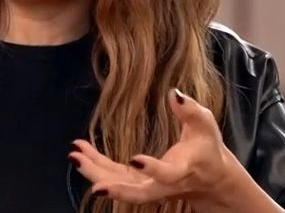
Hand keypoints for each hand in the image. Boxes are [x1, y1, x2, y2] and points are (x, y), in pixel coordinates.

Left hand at [69, 88, 237, 208]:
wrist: (209, 178)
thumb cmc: (206, 148)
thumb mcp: (204, 125)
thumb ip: (191, 110)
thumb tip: (174, 93)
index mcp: (181, 170)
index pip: (167, 174)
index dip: (153, 169)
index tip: (135, 159)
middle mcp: (163, 185)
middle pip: (138, 192)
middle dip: (114, 186)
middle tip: (91, 177)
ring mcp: (148, 187)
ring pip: (120, 186)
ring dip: (96, 173)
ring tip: (75, 156)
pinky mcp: (137, 182)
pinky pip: (114, 177)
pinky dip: (95, 166)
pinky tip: (79, 152)